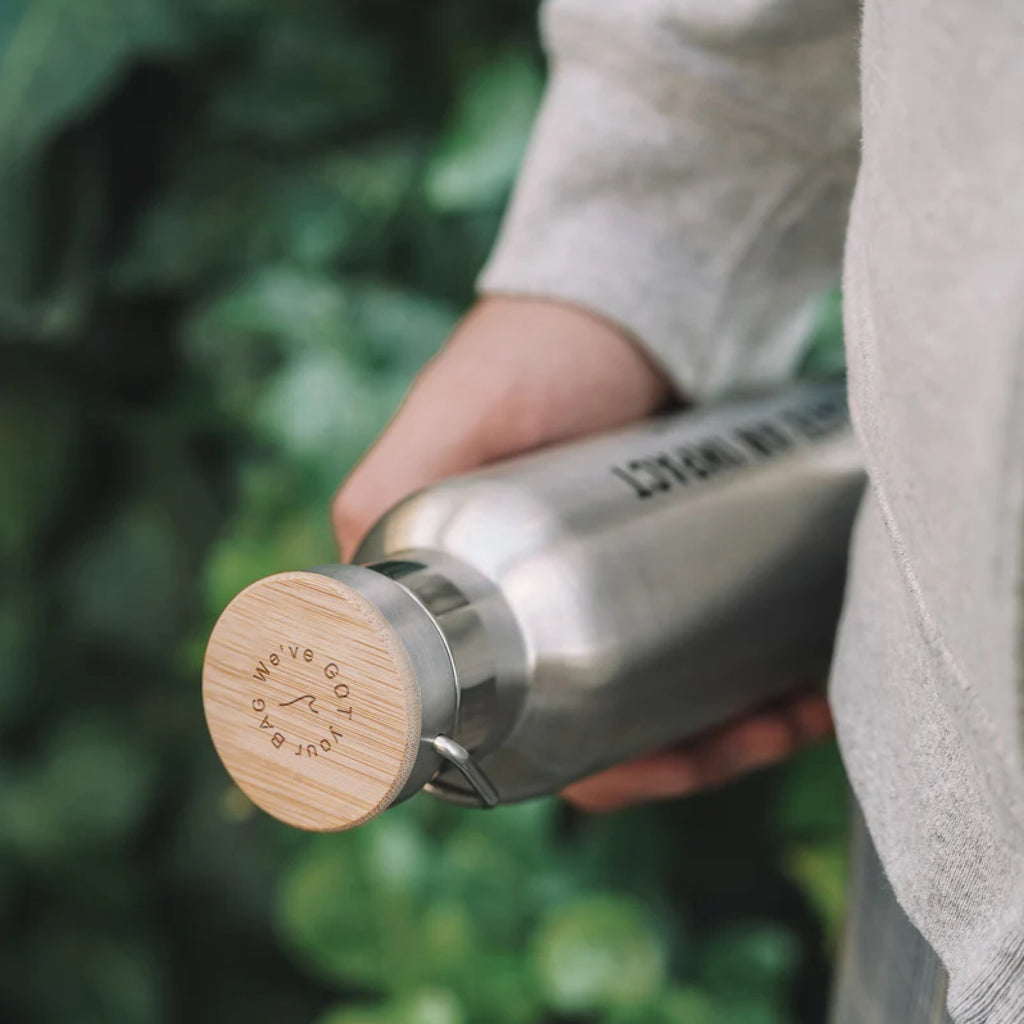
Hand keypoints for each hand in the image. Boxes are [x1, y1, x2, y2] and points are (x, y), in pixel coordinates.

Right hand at [331, 296, 833, 810]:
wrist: (633, 294)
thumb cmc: (534, 352)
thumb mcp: (455, 417)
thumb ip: (388, 492)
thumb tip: (335, 602)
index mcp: (478, 608)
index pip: (520, 725)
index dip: (584, 767)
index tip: (650, 766)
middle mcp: (543, 612)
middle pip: (610, 727)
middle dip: (679, 756)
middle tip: (755, 734)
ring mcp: (616, 592)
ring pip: (670, 701)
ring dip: (733, 730)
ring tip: (798, 715)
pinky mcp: (677, 568)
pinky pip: (716, 651)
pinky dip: (760, 683)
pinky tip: (808, 686)